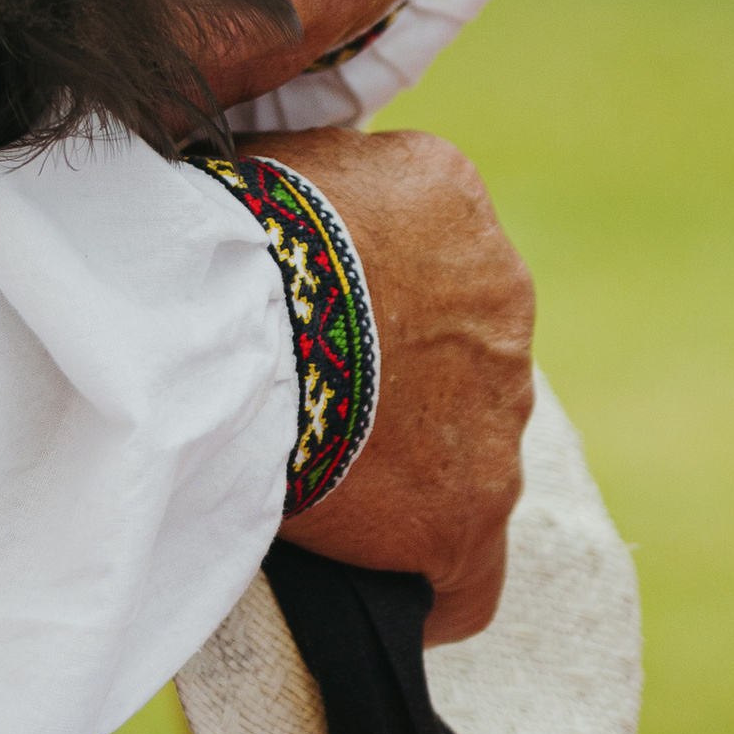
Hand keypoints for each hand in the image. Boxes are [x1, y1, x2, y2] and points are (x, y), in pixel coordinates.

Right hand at [263, 125, 535, 644]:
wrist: (231, 318)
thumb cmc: (231, 225)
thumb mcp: (288, 152)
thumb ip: (329, 173)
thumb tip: (315, 195)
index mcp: (453, 194)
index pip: (432, 238)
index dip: (377, 281)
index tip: (323, 305)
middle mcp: (503, 295)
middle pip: (461, 343)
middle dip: (404, 369)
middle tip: (318, 385)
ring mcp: (500, 412)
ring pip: (469, 446)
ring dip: (410, 459)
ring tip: (321, 468)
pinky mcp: (473, 513)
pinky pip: (470, 570)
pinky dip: (426, 575)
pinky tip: (376, 580)